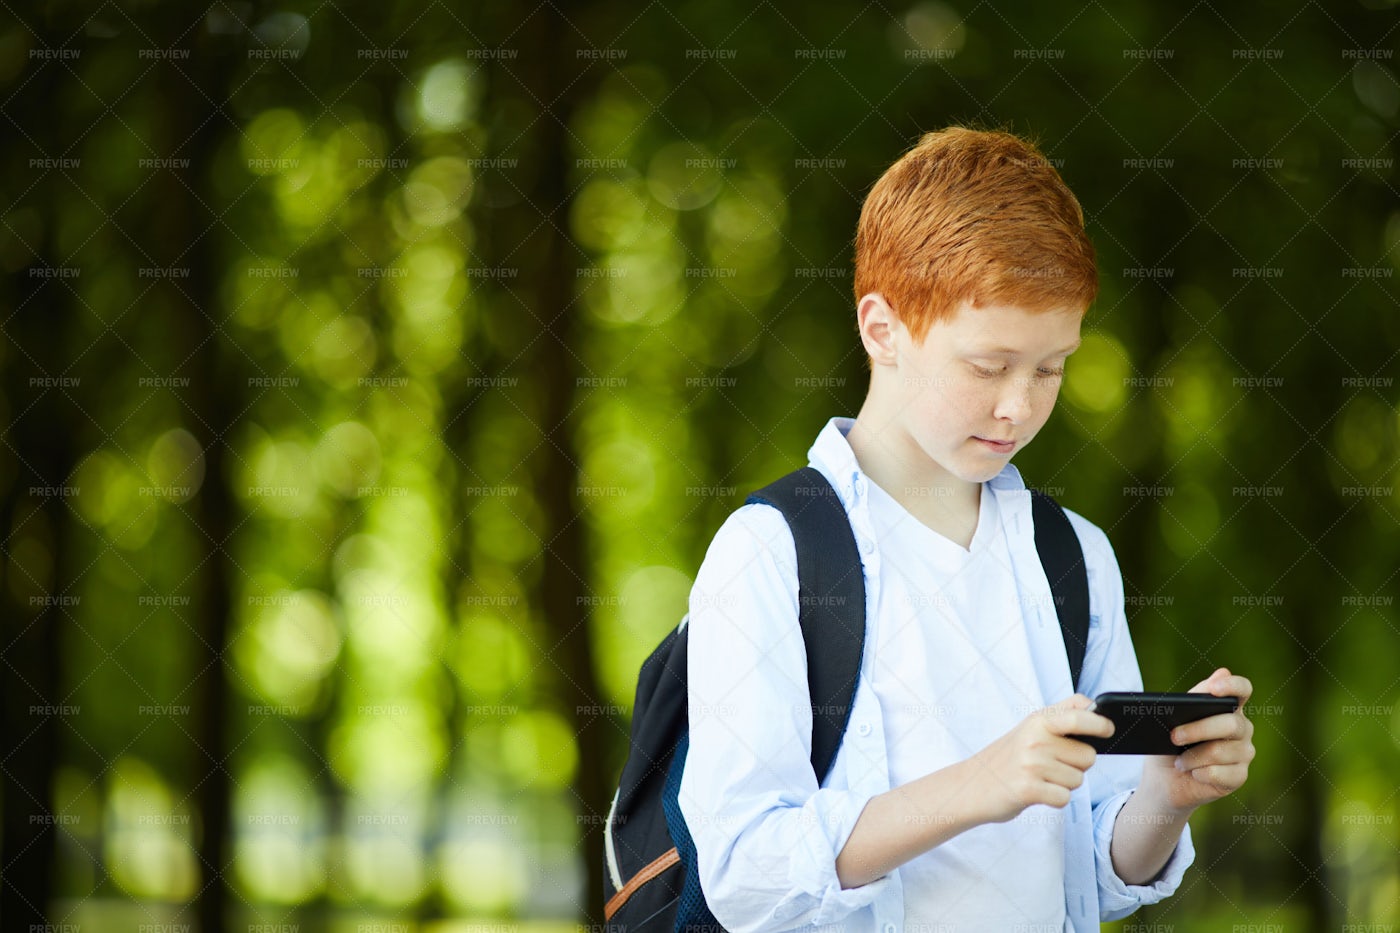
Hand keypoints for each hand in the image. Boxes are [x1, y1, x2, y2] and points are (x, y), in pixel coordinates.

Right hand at [966, 694, 1113, 823]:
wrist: (971, 786)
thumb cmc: (1008, 757)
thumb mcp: (1030, 727)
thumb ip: (1061, 715)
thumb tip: (1096, 708)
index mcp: (1038, 720)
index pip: (1079, 713)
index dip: (1100, 722)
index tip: (1108, 729)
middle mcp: (1035, 738)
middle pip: (1088, 756)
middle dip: (1076, 765)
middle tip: (1050, 765)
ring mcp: (1031, 763)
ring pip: (1077, 779)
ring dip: (1062, 784)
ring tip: (1039, 778)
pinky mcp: (1028, 789)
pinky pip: (1064, 798)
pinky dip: (1054, 799)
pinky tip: (1036, 792)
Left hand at [1140, 667, 1255, 813]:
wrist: (1163, 779)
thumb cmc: (1170, 745)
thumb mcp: (1174, 718)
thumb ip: (1196, 697)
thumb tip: (1224, 672)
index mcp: (1228, 708)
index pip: (1242, 690)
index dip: (1233, 686)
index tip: (1214, 689)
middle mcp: (1242, 729)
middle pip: (1230, 723)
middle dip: (1198, 730)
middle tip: (1174, 737)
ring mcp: (1244, 753)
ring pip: (1221, 751)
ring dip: (1193, 757)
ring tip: (1179, 761)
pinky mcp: (1239, 776)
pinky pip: (1221, 774)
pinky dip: (1200, 773)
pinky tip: (1193, 773)